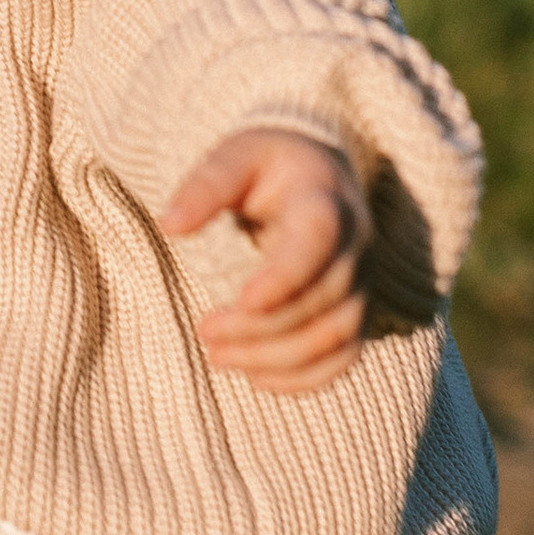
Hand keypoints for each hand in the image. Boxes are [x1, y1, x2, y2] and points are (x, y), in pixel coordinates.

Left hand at [166, 130, 370, 392]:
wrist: (318, 174)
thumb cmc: (268, 165)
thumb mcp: (236, 155)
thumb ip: (206, 185)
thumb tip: (171, 225)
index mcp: (324, 201)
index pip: (317, 243)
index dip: (285, 278)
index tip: (241, 301)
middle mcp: (355, 244)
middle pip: (322, 300)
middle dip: (262, 327)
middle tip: (205, 331)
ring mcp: (362, 281)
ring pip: (336, 336)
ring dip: (277, 358)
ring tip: (218, 357)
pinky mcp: (358, 310)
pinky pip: (345, 357)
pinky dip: (305, 378)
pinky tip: (257, 379)